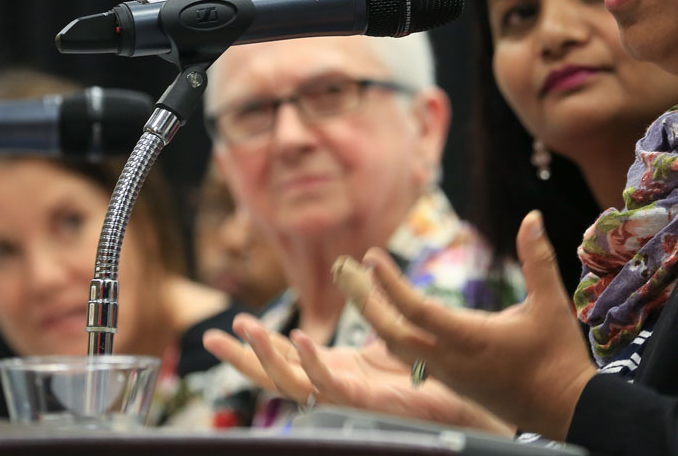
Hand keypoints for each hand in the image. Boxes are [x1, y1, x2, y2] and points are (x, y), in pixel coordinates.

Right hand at [204, 313, 513, 434]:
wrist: (467, 400)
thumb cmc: (434, 373)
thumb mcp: (393, 337)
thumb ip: (375, 313)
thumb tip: (360, 276)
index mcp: (339, 371)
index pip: (286, 359)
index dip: (257, 343)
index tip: (230, 322)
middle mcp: (336, 387)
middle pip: (276, 375)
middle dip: (241, 358)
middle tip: (211, 336)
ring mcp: (348, 398)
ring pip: (294, 382)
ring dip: (267, 357)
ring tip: (246, 329)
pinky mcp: (367, 402)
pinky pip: (331, 386)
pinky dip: (312, 363)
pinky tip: (301, 338)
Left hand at [356, 211, 597, 438]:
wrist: (565, 410)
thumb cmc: (559, 357)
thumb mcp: (552, 303)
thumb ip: (537, 259)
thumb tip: (532, 217)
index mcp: (471, 339)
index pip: (416, 310)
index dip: (389, 283)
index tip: (371, 256)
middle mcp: (451, 361)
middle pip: (391, 333)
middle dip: (364, 300)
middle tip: (344, 269)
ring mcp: (449, 376)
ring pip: (397, 349)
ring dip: (375, 318)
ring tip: (359, 288)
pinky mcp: (453, 384)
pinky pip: (411, 359)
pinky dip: (392, 335)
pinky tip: (388, 318)